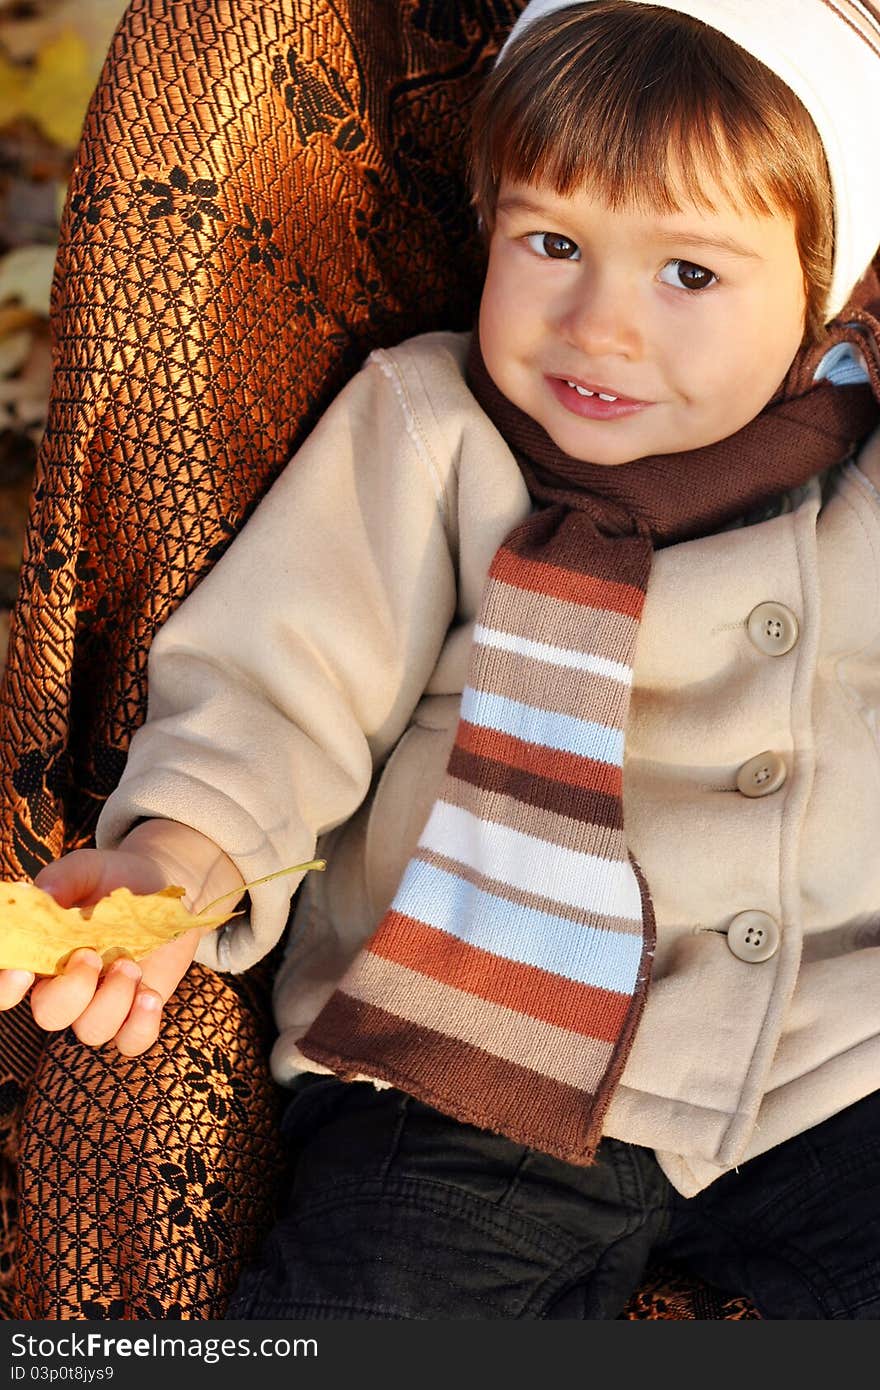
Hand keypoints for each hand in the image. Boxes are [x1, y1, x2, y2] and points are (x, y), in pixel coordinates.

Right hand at [0, 846, 200, 1054]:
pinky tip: (150, 995)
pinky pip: (132, 1042)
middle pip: (50, 1015)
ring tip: (131, 965)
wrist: (161, 884)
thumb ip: (62, 879)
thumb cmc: (112, 879)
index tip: (21, 972)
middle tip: (93, 955)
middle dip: (70, 992)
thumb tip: (42, 893)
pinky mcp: (138, 1009)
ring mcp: (103, 1000)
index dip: (5, 990)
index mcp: (42, 954)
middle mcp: (67, 985)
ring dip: (112, 1001)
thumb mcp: (86, 869)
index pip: (7, 988)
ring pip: (92, 1030)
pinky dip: (140, 1026)